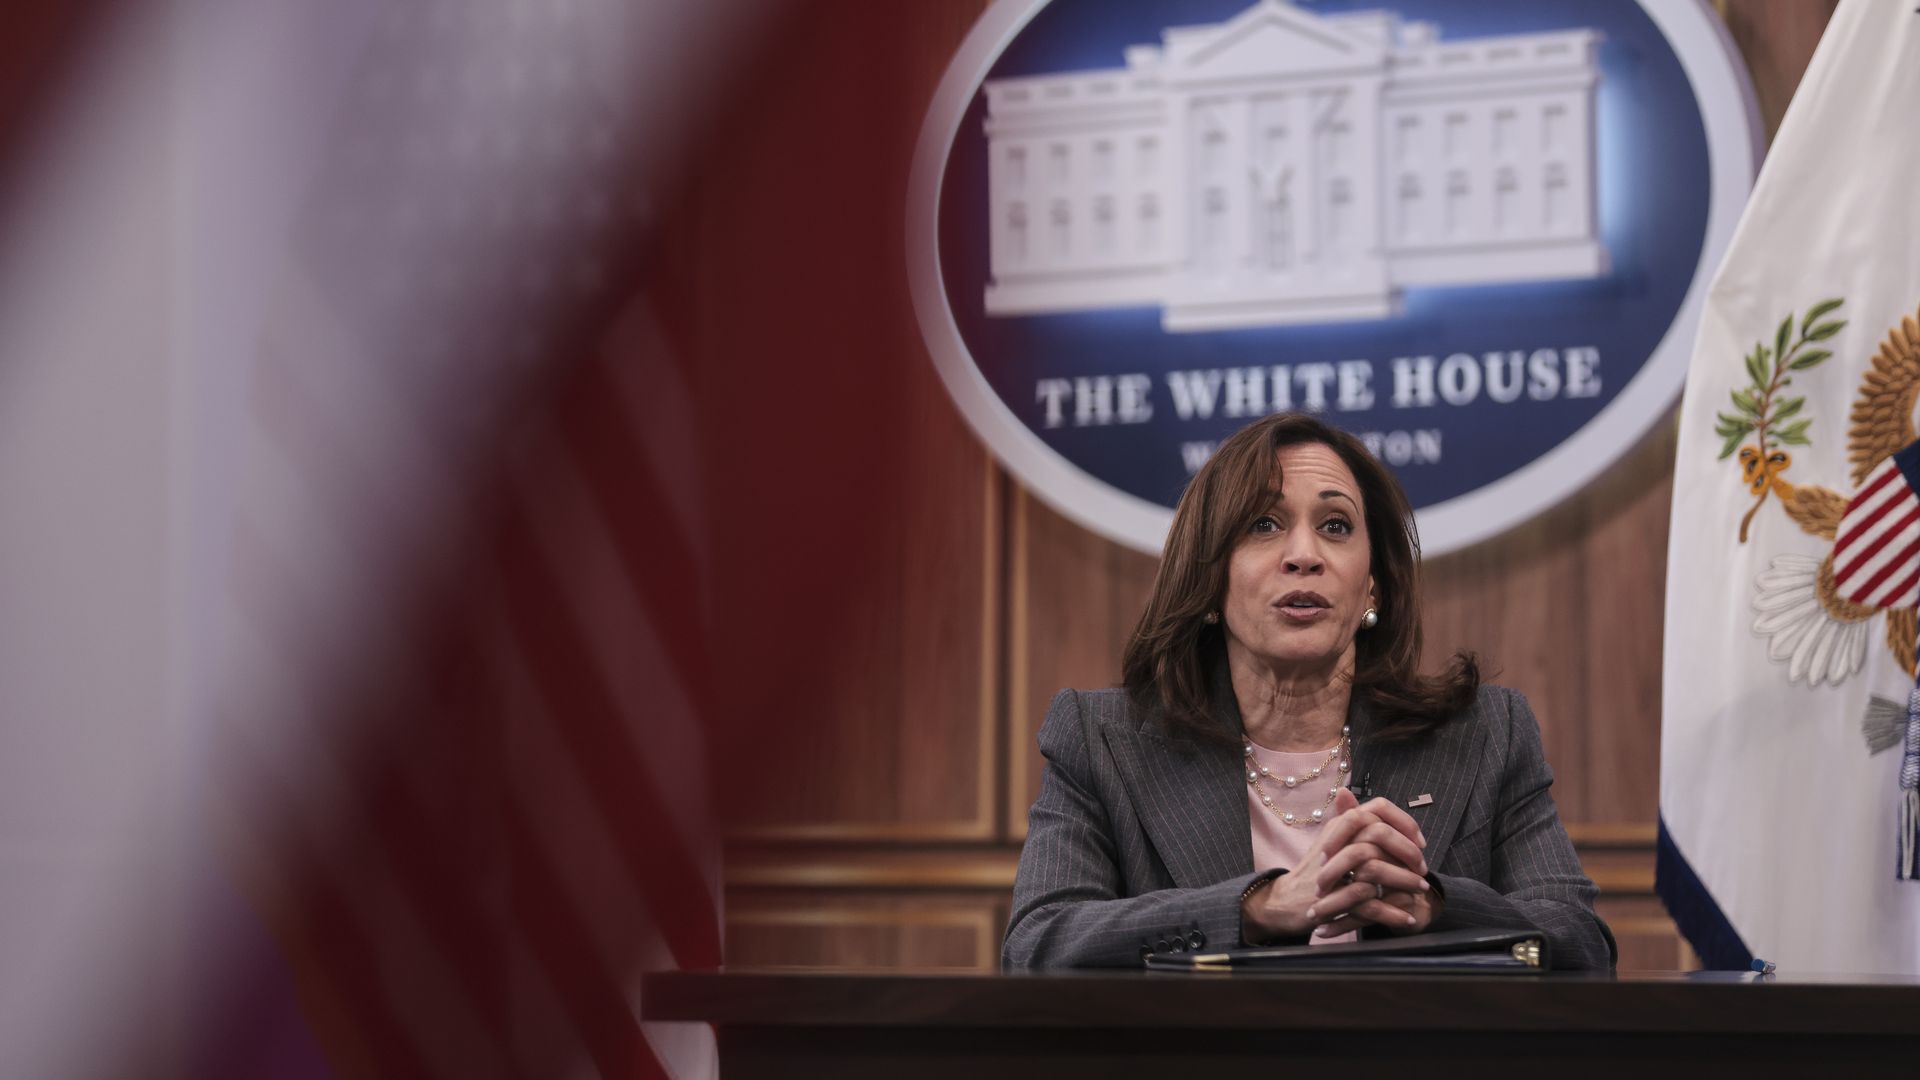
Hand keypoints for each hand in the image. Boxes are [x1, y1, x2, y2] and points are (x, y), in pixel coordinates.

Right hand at [1240, 789, 1428, 940]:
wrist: (1285, 901)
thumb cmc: (1315, 873)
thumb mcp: (1335, 843)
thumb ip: (1356, 826)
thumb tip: (1386, 815)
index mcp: (1339, 826)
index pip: (1377, 808)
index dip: (1404, 822)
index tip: (1420, 842)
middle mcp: (1335, 842)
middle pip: (1379, 835)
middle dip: (1408, 853)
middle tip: (1423, 871)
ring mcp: (1331, 870)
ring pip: (1375, 868)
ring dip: (1404, 882)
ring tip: (1419, 892)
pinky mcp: (1331, 898)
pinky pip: (1369, 903)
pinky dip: (1392, 913)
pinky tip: (1407, 918)